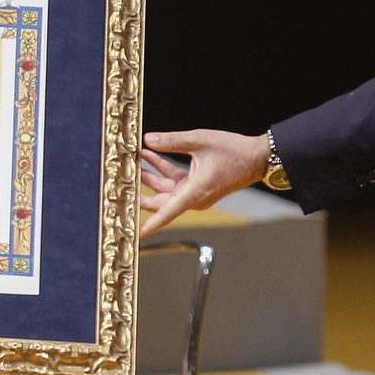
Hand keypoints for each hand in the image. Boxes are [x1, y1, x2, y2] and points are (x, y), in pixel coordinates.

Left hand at [138, 130, 268, 236]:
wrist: (256, 157)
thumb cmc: (233, 151)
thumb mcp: (199, 141)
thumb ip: (172, 141)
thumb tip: (148, 140)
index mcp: (194, 193)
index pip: (167, 213)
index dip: (150, 225)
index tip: (134, 234)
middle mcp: (193, 197)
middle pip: (159, 201)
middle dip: (138, 193)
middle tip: (118, 185)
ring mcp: (194, 192)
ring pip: (164, 189)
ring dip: (148, 175)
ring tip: (129, 161)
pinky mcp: (195, 184)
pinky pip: (173, 179)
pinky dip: (160, 167)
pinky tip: (148, 153)